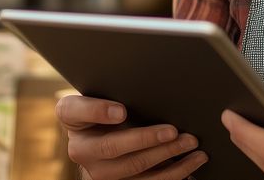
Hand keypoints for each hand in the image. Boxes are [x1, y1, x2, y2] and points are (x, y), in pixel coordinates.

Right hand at [56, 94, 208, 179]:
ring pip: (133, 170)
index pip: (75, 112)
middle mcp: (80, 150)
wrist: (104, 133)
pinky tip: (191, 161)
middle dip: (146, 139)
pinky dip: (174, 173)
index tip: (121, 110)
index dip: (98, 111)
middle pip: (112, 147)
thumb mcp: (101, 93)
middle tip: (173, 130)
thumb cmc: (107, 104)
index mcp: (72, 118)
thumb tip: (135, 97)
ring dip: (166, 157)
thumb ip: (111, 91)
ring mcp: (99, 172)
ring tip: (190, 143)